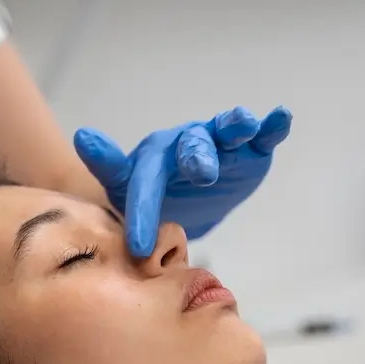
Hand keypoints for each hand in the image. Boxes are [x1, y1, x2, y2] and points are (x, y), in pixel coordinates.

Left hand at [74, 106, 292, 256]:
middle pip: (190, 148)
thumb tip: (83, 135)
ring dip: (234, 127)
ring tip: (244, 124)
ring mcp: (220, 146)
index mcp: (154, 160)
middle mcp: (186, 145)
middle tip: (202, 173)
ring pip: (226, 133)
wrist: (187, 194)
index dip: (142, 212)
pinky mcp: (250, 152)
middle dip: (196, 157)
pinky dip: (271, 127)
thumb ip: (108, 165)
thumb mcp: (126, 185)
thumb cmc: (154, 190)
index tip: (140, 245)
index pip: (145, 184)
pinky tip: (281, 118)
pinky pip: (261, 138)